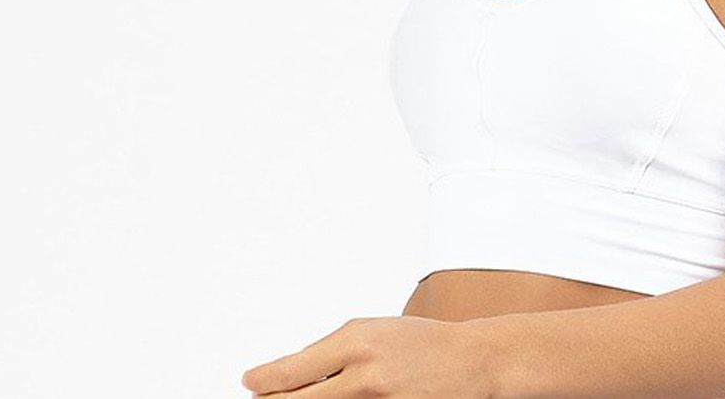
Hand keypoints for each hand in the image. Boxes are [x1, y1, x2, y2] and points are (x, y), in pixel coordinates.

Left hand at [241, 315, 498, 397]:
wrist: (474, 362)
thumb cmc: (423, 343)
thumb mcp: (373, 332)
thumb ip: (331, 351)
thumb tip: (289, 372)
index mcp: (356, 342)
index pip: (290, 372)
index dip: (262, 381)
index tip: (250, 382)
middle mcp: (364, 376)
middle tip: (262, 398)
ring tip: (299, 396)